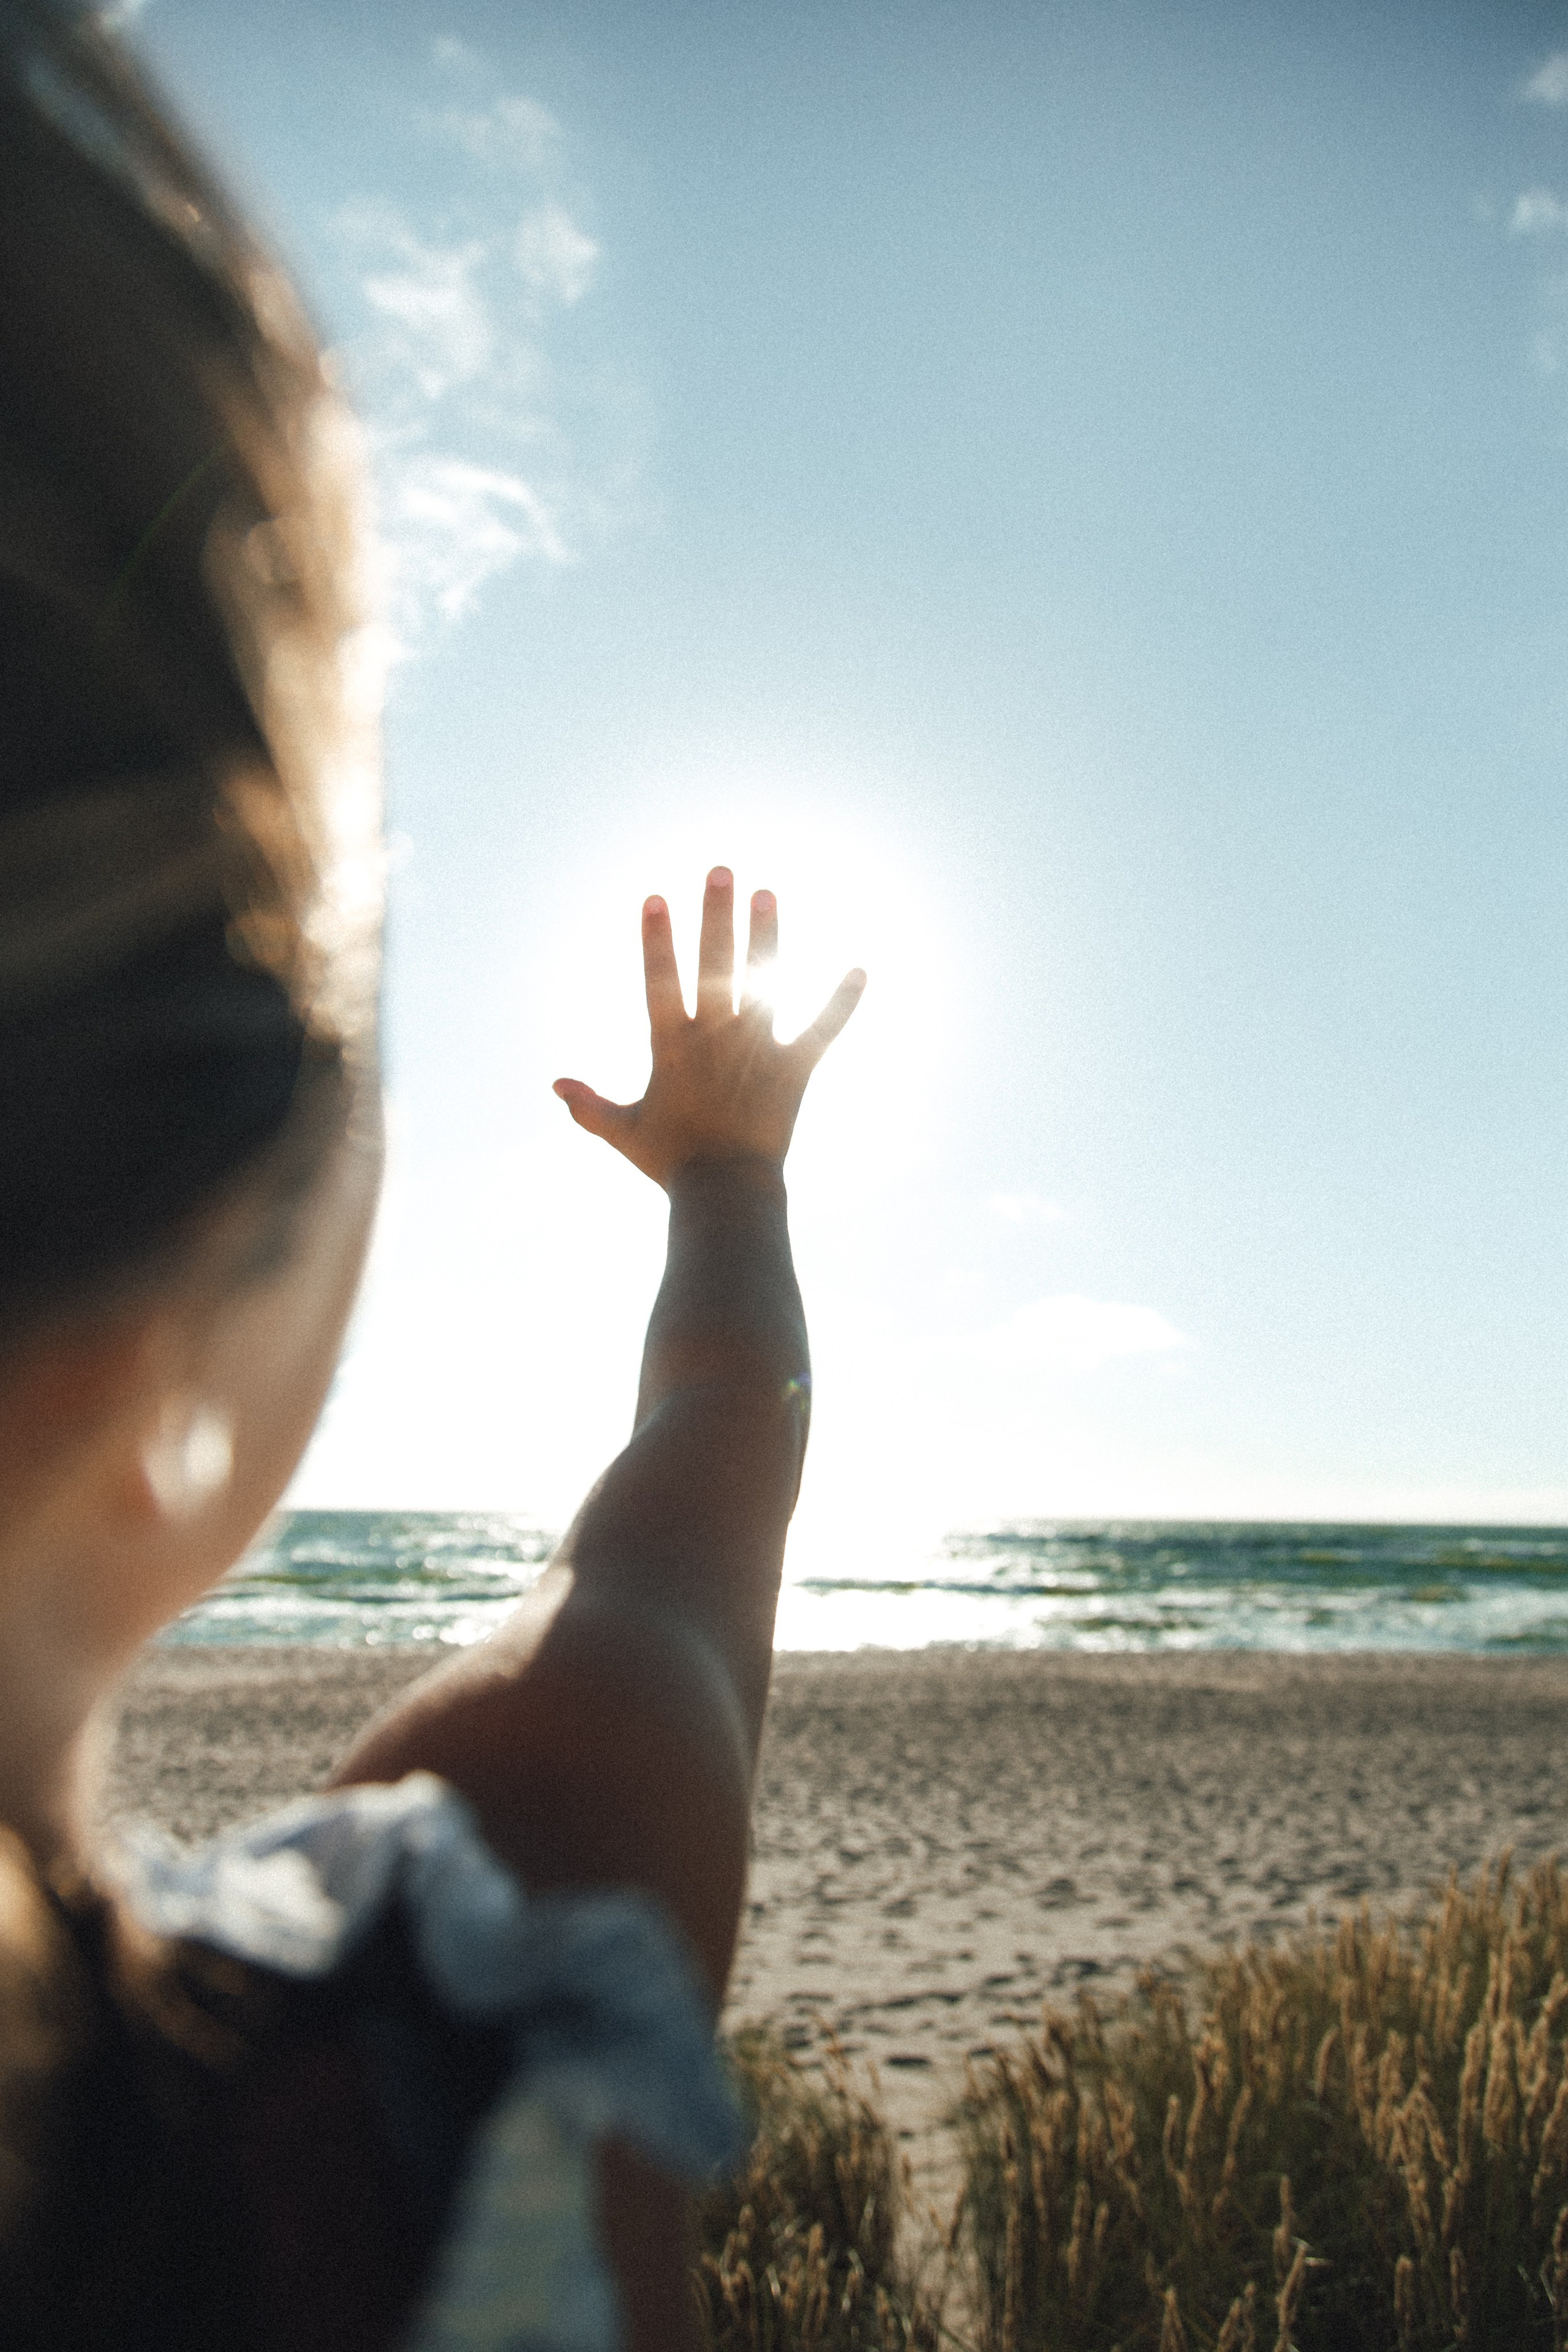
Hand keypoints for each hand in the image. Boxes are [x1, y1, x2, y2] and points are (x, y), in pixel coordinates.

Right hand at [553, 867, 865, 1186]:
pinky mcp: (793, 1071)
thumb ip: (589, 1106)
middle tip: (721, 870)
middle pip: (714, 967)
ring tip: (768, 894)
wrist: (725, 1193)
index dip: (657, 940)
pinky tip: (860, 971)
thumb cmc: (671, 1162)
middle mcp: (714, 1039)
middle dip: (716, 917)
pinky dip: (841, 1003)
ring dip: (767, 938)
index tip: (656, 897)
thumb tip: (554, 1084)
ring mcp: (756, 1051)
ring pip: (763, 984)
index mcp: (672, 1047)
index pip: (660, 982)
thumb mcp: (623, 1131)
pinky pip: (821, 1032)